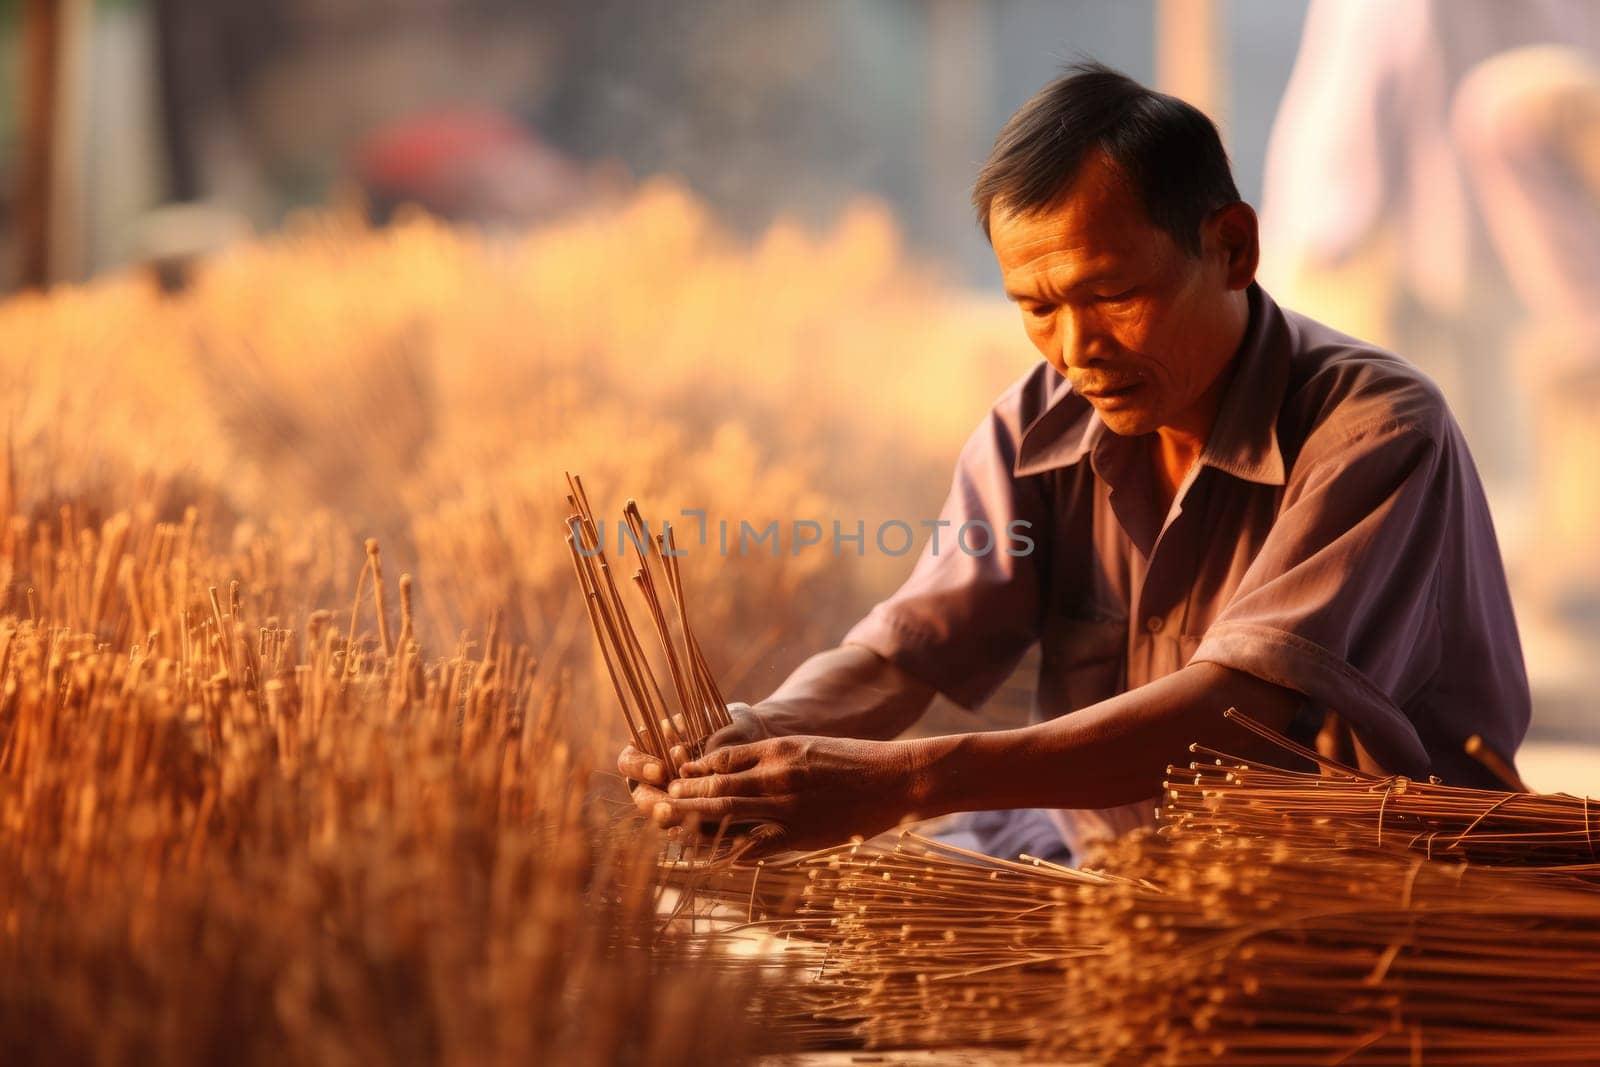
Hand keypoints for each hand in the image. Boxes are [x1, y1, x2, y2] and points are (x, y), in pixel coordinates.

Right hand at [615, 703, 774, 822]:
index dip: (639, 768)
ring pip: (662, 818)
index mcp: (648, 750)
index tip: (661, 771)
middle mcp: (654, 779)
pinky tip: (714, 833)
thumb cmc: (733, 727)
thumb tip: (682, 750)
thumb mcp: (720, 728)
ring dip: (674, 819)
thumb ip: (702, 742)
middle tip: (669, 806)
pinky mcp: (693, 820)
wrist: (758, 745)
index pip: (628, 762)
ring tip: (693, 818)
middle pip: (641, 797)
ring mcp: (672, 801)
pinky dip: (698, 833)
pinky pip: (688, 832)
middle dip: (653, 803)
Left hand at [652, 735, 922, 853]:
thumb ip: (767, 757)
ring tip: (668, 824)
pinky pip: (752, 848)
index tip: (671, 775)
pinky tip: (708, 854)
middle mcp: (776, 776)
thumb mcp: (806, 747)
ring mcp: (786, 808)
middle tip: (653, 801)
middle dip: (680, 795)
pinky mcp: (799, 836)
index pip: (720, 759)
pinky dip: (726, 851)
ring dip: (693, 821)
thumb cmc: (853, 760)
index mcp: (777, 749)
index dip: (691, 769)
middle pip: (714, 787)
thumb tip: (727, 769)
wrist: (896, 779)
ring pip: (725, 816)